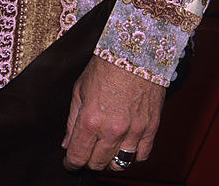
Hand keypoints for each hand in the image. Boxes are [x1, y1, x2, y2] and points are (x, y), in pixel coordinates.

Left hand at [62, 55, 165, 171]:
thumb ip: (72, 120)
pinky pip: (142, 156)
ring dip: (109, 162)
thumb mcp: (79, 89)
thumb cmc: (105, 66)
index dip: (71, 163)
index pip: (78, 155)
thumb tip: (67, 144)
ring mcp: (134, 131)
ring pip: (120, 164)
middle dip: (88, 162)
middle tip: (86, 154)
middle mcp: (112, 130)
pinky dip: (132, 156)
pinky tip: (125, 146)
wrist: (134, 52)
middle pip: (98, 163)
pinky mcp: (151, 129)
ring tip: (104, 151)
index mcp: (91, 120)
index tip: (69, 162)